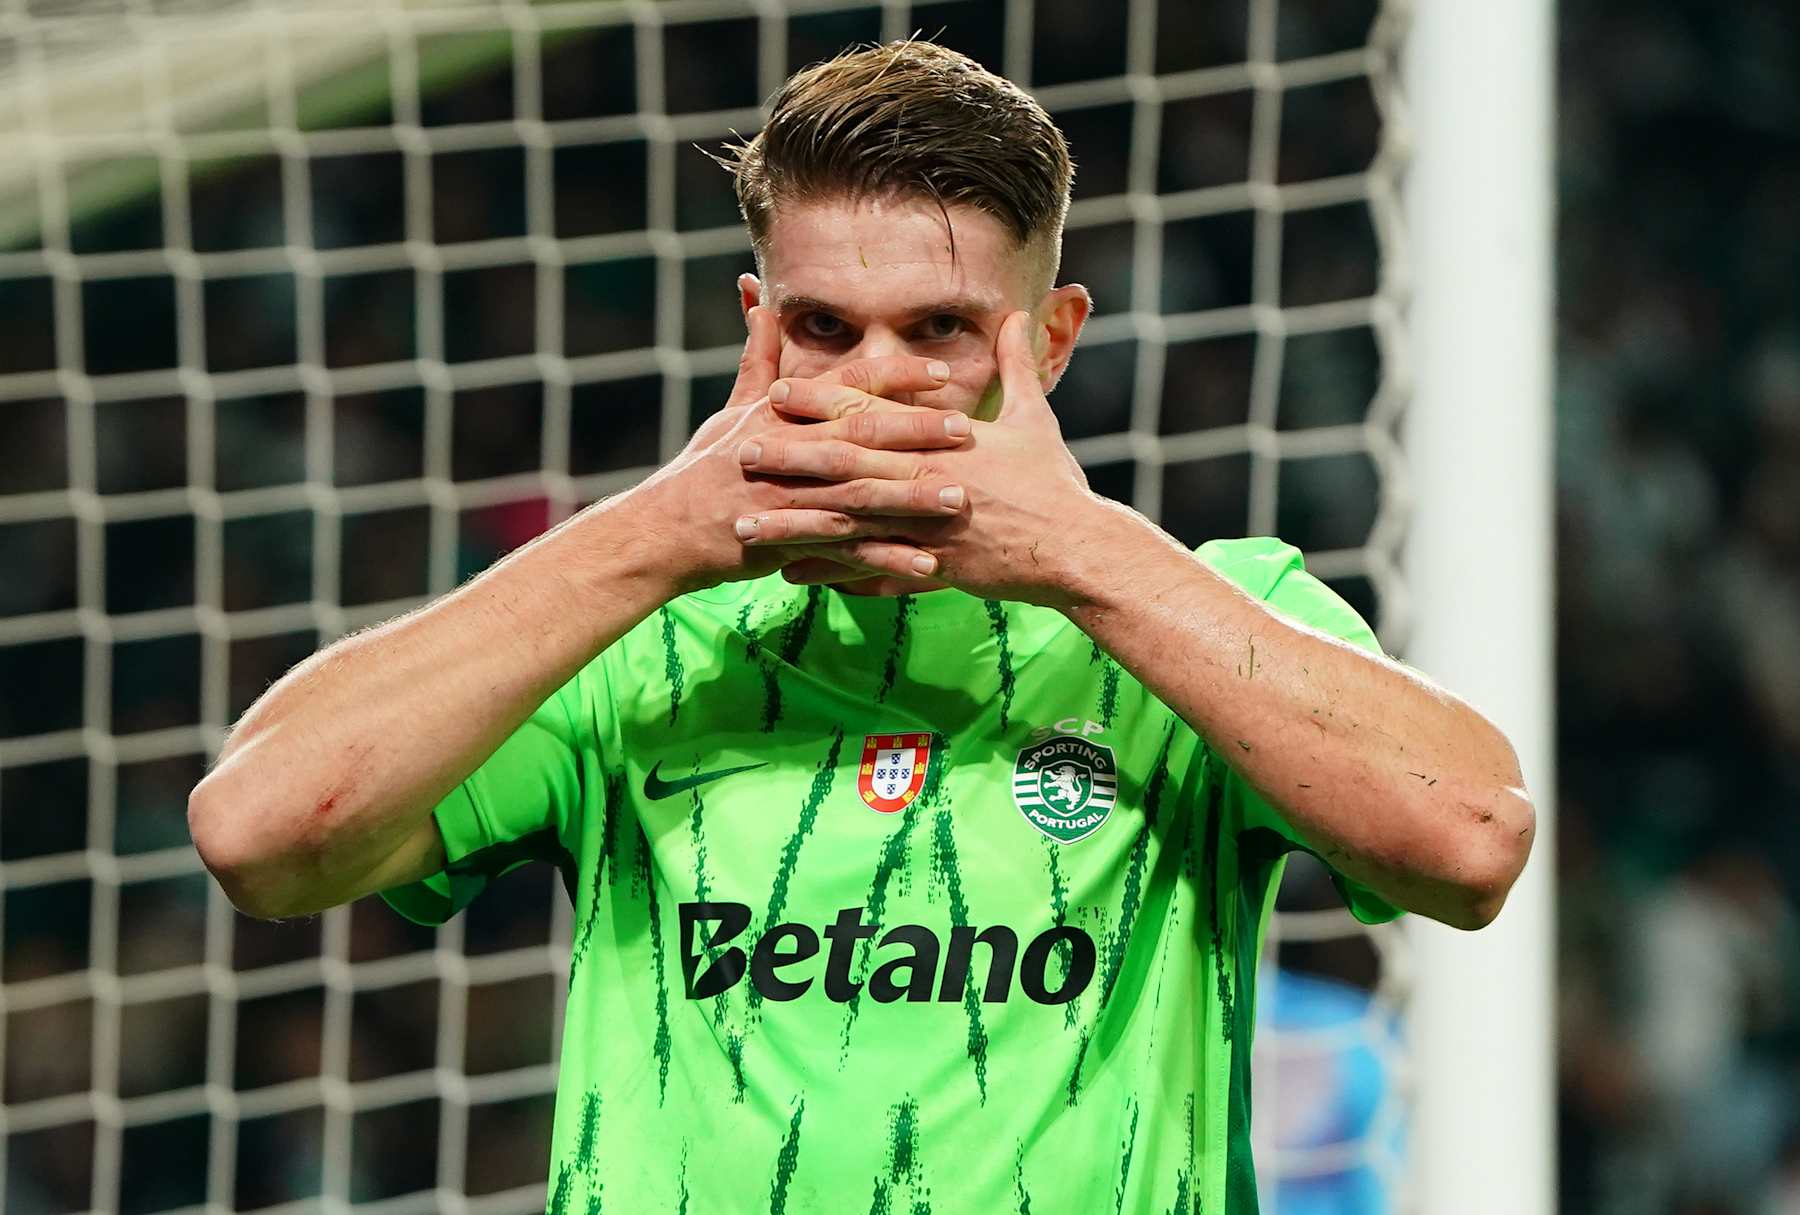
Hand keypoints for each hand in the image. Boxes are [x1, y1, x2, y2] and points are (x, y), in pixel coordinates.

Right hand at [629, 306, 974, 591]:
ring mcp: (791, 496)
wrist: (666, 530)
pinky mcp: (790, 540)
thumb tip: (759, 302)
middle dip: (917, 431)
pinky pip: (847, 552)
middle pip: (862, 434)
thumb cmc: (704, 468)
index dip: (895, 375)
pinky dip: (887, 559)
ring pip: (861, 494)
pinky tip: (929, 565)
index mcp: (784, 414)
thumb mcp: (733, 410)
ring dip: (912, 499)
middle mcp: (791, 449)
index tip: (941, 369)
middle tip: (967, 430)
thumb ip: (759, 360)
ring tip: (959, 500)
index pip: (847, 385)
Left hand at [734, 310, 1104, 605]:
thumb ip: (1017, 366)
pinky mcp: (933, 568)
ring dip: (793, 525)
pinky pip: (870, 572)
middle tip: (738, 451)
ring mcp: (927, 527)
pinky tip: (791, 576)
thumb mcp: (1037, 417)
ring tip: (747, 528)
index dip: (820, 401)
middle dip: (789, 458)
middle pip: (845, 465)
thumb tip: (1016, 315)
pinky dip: (830, 575)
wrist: (1077, 548)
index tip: (775, 391)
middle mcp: (927, 480)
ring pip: (847, 524)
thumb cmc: (1055, 483)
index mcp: (944, 440)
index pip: (870, 413)